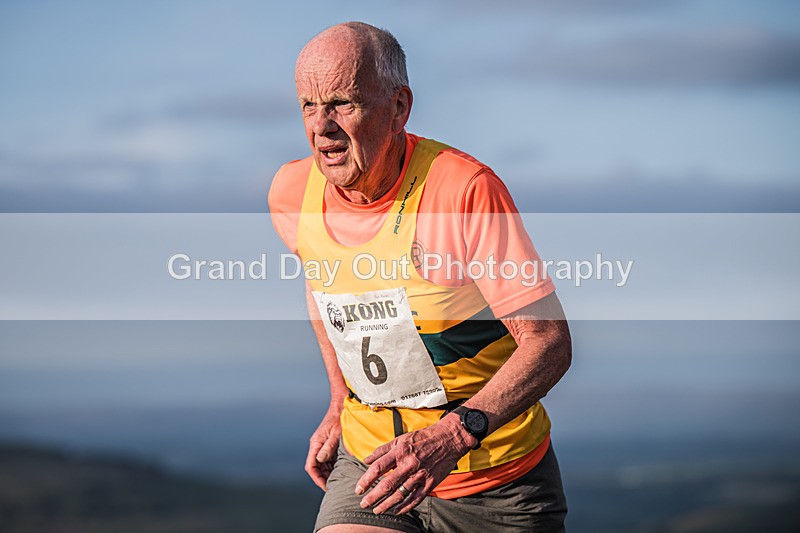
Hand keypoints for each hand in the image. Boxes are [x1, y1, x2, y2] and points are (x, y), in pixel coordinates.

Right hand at [306, 406, 342, 489]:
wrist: (341, 406)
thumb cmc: (339, 418)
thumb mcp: (335, 433)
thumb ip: (328, 446)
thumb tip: (320, 459)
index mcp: (316, 444)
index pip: (311, 466)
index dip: (317, 478)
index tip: (326, 487)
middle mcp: (317, 446)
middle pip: (316, 468)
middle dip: (323, 479)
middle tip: (335, 488)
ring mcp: (323, 446)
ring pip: (323, 466)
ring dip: (329, 474)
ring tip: (339, 482)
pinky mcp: (330, 446)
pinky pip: (329, 460)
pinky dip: (334, 467)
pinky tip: (342, 472)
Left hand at [355, 414, 475, 514]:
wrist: (449, 438)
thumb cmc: (422, 438)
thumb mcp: (400, 439)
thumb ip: (382, 450)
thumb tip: (365, 460)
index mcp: (399, 451)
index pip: (378, 468)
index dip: (366, 480)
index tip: (358, 490)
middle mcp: (409, 464)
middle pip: (387, 485)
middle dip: (373, 497)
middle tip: (363, 504)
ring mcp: (420, 474)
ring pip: (400, 494)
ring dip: (386, 504)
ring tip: (377, 510)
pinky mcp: (431, 482)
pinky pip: (416, 498)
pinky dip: (405, 507)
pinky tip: (396, 511)